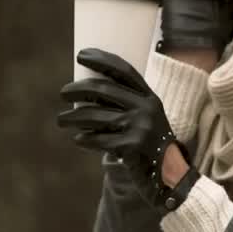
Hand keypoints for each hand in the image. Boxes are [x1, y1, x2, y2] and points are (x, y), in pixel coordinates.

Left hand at [58, 48, 196, 210]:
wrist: (171, 176)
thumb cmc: (150, 145)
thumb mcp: (146, 119)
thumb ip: (125, 105)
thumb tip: (86, 92)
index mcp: (150, 97)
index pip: (124, 70)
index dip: (102, 60)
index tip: (82, 55)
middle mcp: (146, 108)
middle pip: (103, 90)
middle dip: (77, 89)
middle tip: (63, 92)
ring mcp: (140, 127)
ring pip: (95, 115)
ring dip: (72, 117)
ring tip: (61, 119)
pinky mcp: (132, 146)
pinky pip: (99, 139)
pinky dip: (85, 139)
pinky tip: (78, 138)